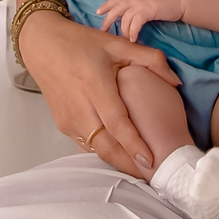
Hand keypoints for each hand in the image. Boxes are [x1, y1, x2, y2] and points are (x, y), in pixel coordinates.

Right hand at [18, 7, 180, 175]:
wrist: (42, 45)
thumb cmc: (80, 42)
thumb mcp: (117, 44)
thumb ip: (150, 59)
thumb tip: (176, 80)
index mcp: (95, 86)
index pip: (117, 123)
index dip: (133, 144)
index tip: (151, 160)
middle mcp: (79, 107)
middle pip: (106, 146)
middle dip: (129, 164)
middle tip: (153, 175)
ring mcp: (68, 119)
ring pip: (96, 149)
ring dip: (117, 161)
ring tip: (141, 170)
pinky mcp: (63, 124)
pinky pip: (87, 144)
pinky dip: (104, 151)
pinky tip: (120, 155)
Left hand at [96, 0, 183, 39]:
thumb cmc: (166, 1)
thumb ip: (138, 1)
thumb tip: (129, 7)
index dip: (107, 5)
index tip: (98, 12)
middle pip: (116, 9)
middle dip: (108, 20)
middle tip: (103, 30)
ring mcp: (141, 3)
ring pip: (125, 18)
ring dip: (123, 30)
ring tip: (124, 39)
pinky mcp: (148, 10)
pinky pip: (136, 22)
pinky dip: (133, 31)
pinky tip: (133, 39)